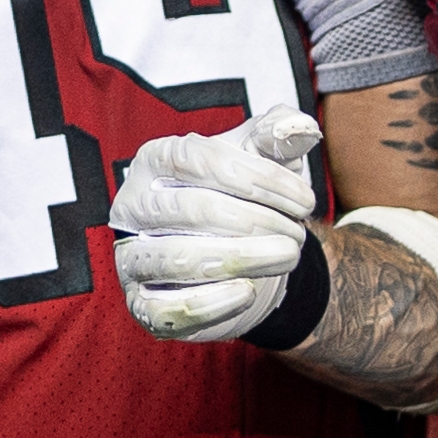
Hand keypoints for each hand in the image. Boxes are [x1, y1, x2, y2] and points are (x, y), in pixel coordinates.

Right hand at [111, 108, 323, 342]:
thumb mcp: (260, 159)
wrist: (232, 251)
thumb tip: (303, 126)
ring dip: (244, 259)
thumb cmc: (241, 195)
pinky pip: (166, 310)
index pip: (202, 160)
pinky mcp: (141, 304)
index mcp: (155, 159)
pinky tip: (248, 291)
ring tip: (287, 257)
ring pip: (179, 260)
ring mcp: (131, 257)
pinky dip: (211, 304)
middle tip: (298, 236)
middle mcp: (132, 206)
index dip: (260, 180)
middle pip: (193, 210)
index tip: (306, 201)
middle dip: (258, 223)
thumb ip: (279, 136)